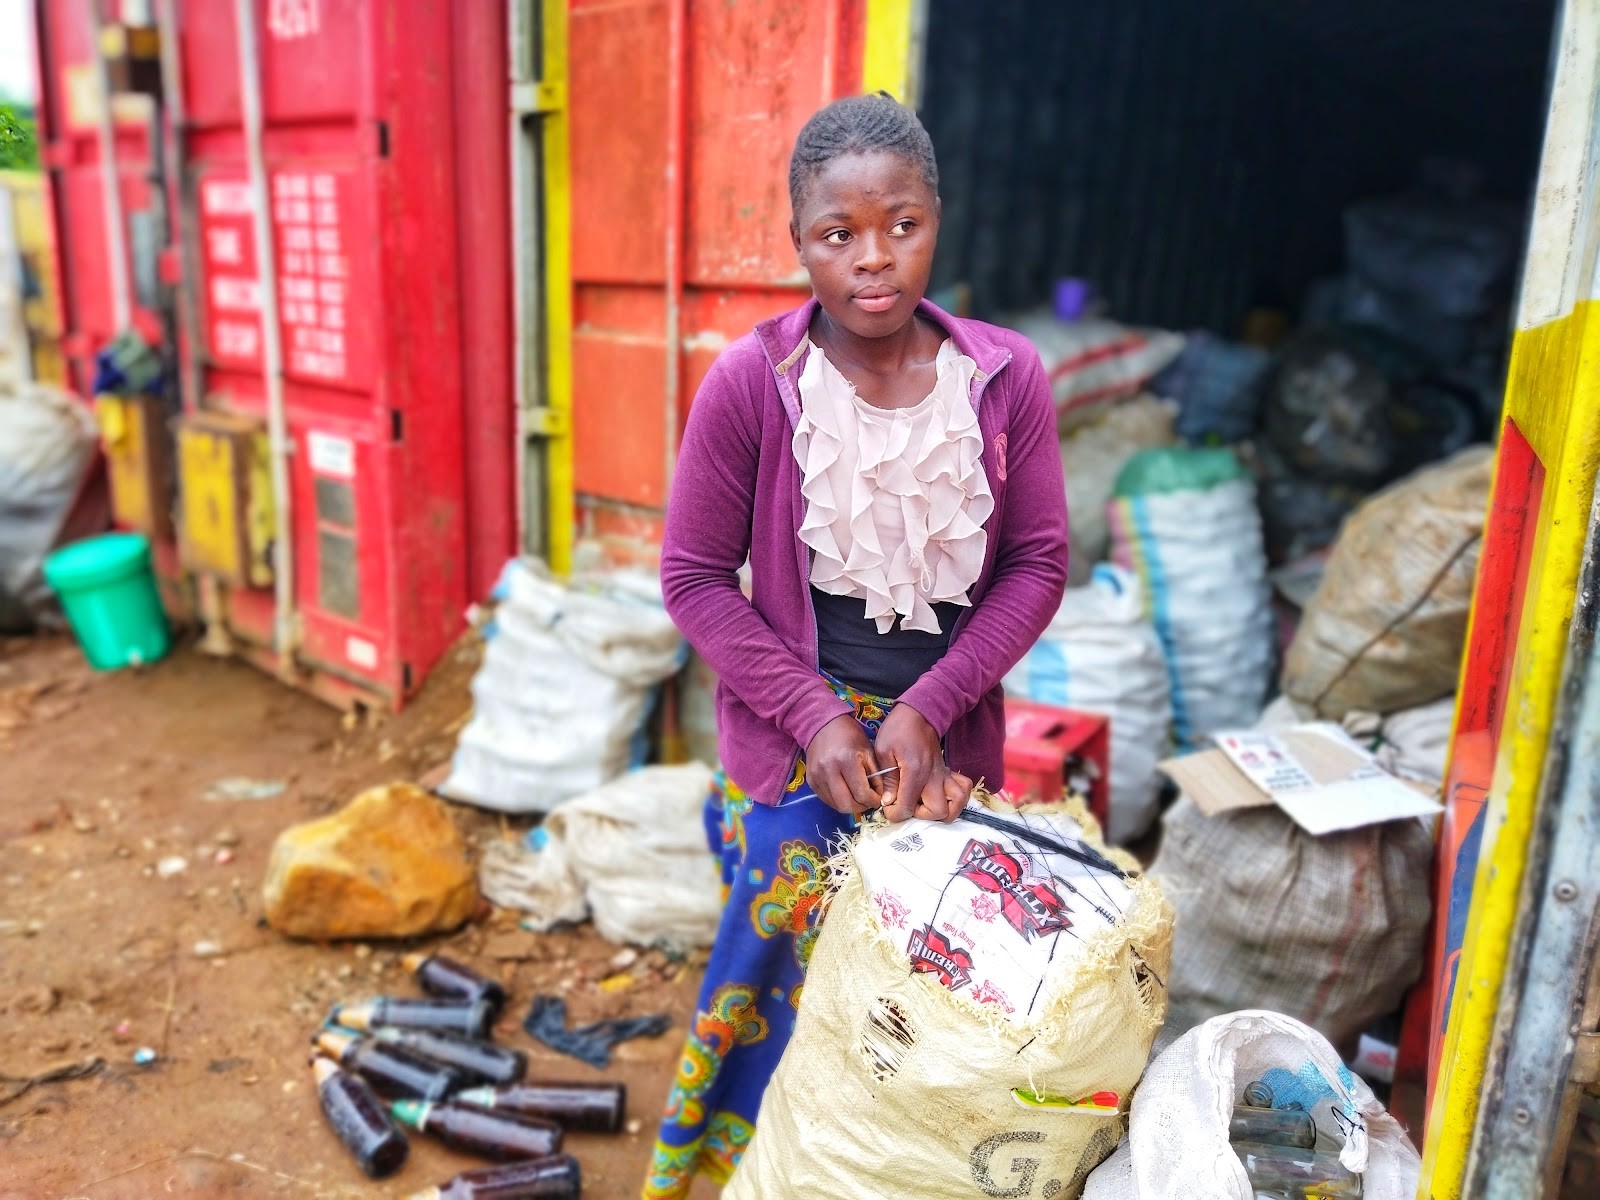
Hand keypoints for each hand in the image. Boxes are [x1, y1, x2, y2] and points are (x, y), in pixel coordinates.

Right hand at [804, 714, 885, 815]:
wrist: (822, 725)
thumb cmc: (850, 736)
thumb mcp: (868, 751)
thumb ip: (876, 776)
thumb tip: (881, 797)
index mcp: (847, 760)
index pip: (861, 794)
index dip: (873, 801)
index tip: (878, 798)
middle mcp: (829, 770)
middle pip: (846, 805)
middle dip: (861, 807)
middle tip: (867, 801)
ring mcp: (817, 776)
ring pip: (835, 805)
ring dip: (849, 805)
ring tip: (857, 796)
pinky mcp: (810, 781)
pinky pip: (826, 800)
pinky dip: (838, 800)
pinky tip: (845, 791)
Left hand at [873, 705, 971, 822]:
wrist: (919, 713)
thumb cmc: (898, 730)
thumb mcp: (883, 750)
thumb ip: (887, 779)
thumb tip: (888, 802)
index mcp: (915, 773)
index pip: (908, 807)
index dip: (895, 813)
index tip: (887, 807)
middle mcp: (934, 777)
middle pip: (939, 812)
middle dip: (921, 816)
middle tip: (907, 805)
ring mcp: (944, 775)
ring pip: (957, 804)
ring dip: (943, 810)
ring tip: (925, 805)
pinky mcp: (948, 772)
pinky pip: (964, 789)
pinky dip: (956, 798)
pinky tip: (940, 797)